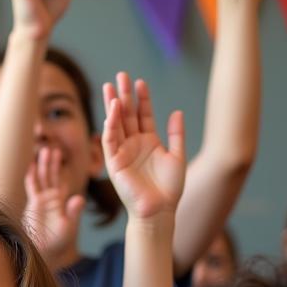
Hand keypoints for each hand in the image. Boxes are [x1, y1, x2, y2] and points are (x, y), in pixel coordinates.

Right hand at [23, 145, 84, 267]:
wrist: (44, 252)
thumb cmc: (58, 242)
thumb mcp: (68, 226)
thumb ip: (73, 212)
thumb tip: (80, 198)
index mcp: (62, 201)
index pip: (62, 180)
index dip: (62, 168)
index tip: (62, 153)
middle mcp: (51, 198)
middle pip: (51, 175)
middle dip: (51, 162)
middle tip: (53, 147)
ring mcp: (40, 201)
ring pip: (41, 179)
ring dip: (42, 166)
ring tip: (44, 151)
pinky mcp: (32, 205)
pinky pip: (31, 188)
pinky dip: (30, 177)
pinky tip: (30, 166)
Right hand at [101, 73, 184, 221]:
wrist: (159, 211)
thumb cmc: (169, 189)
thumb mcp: (177, 156)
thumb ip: (176, 134)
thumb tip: (177, 112)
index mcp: (148, 142)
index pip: (143, 115)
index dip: (142, 99)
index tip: (141, 82)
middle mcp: (133, 145)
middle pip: (126, 115)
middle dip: (123, 95)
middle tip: (121, 75)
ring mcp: (122, 154)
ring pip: (116, 125)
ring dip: (113, 106)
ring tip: (111, 86)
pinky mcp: (114, 164)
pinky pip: (110, 142)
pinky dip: (110, 126)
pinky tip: (112, 111)